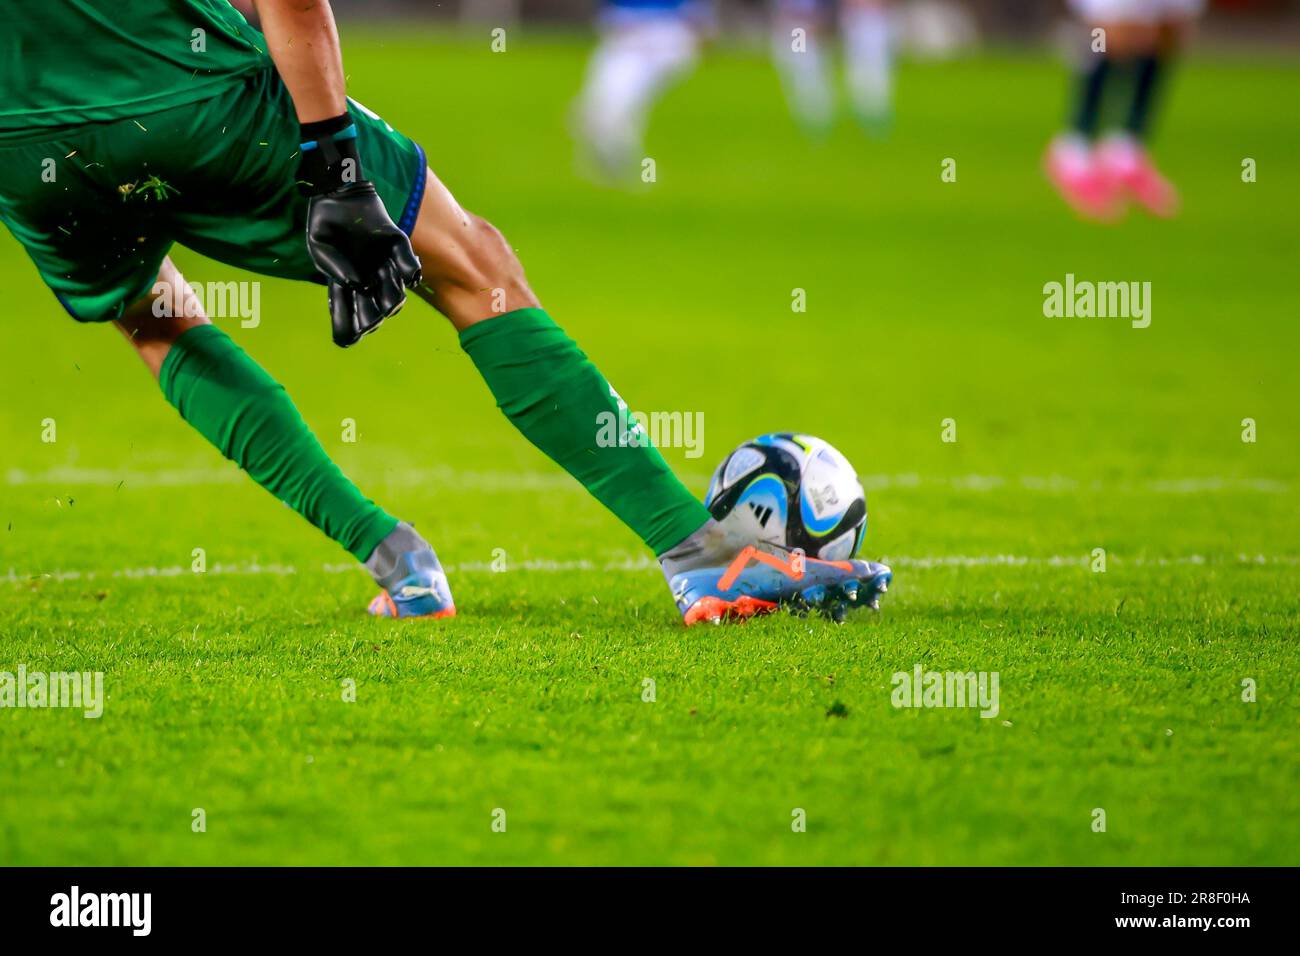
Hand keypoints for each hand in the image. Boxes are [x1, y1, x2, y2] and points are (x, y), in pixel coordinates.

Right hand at [305, 181, 421, 346]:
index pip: (348, 313)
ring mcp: (385, 266)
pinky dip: (409, 270)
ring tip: (390, 306)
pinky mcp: (398, 247)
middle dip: (372, 319)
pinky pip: (408, 265)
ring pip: (395, 294)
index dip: (348, 328)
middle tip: (371, 323)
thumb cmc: (325, 223)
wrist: (340, 193)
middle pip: (374, 310)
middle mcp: (369, 280)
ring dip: (393, 301)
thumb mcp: (320, 246)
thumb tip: (357, 285)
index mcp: (347, 285)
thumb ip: (335, 267)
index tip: (349, 340)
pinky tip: (410, 278)